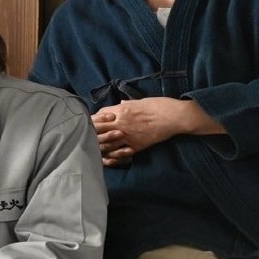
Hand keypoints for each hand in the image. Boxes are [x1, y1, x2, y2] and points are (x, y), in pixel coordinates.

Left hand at [93, 97, 222, 165]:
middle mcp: (122, 122)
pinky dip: (112, 155)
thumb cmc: (159, 105)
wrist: (174, 116)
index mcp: (122, 109)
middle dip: (92, 131)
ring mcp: (128, 135)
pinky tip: (106, 157)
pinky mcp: (136, 145)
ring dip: (99, 144)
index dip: (95, 117)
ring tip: (92, 147)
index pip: (101, 113)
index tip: (93, 120)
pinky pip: (119, 153)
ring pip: (106, 142)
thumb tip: (120, 104)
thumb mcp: (140, 101)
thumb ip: (128, 104)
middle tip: (85, 135)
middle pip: (99, 128)